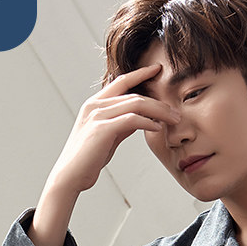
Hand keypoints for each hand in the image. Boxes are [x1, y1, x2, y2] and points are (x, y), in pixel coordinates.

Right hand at [47, 63, 179, 195]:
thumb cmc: (88, 159)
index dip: (140, 73)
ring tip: (174, 120)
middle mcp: (95, 105)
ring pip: (135, 104)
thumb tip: (142, 120)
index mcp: (95, 104)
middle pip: (134, 94)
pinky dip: (147, 123)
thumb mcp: (108, 137)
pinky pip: (131, 120)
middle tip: (176, 111)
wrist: (70, 175)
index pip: (121, 81)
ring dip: (158, 111)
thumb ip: (122, 125)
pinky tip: (158, 128)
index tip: (157, 70)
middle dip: (159, 101)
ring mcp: (98, 116)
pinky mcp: (102, 129)